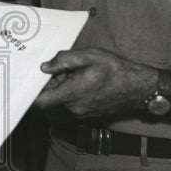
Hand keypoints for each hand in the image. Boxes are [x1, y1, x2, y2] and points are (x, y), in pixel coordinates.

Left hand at [34, 48, 157, 118]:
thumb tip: (44, 67)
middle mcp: (74, 108)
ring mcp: (82, 113)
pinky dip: (71, 93)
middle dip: (50, 84)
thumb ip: (64, 60)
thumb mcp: (89, 56)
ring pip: (61, 101)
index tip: (30, 80)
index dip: (31, 92)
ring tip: (74, 73)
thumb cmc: (116, 70)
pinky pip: (72, 104)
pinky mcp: (88, 113)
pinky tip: (82, 80)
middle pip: (50, 99)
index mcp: (72, 93)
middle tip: (60, 69)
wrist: (140, 88)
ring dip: (62, 88)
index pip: (40, 102)